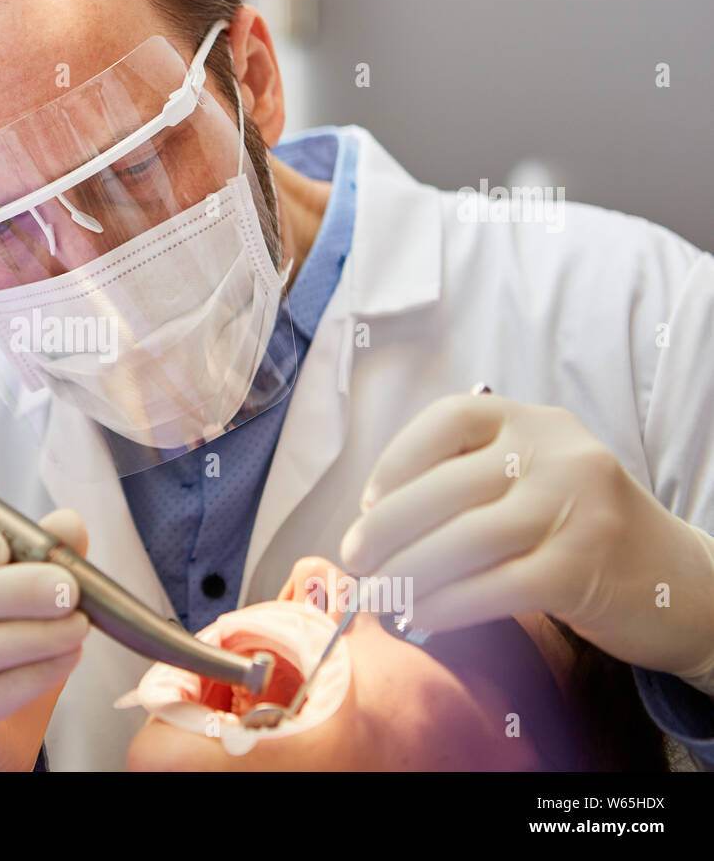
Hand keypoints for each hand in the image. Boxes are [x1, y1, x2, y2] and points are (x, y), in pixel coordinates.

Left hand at [340, 393, 713, 689]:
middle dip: (387, 528)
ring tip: (378, 596)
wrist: (680, 582)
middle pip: (447, 487)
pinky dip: (447, 604)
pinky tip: (421, 615)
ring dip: (408, 573)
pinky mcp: (582, 569)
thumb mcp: (533, 479)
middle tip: (356, 559)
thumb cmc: (579, 530)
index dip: (396, 460)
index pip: (449, 420)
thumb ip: (469, 480)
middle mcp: (557, 454)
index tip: (367, 501)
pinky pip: (495, 586)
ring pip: (466, 540)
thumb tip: (374, 518)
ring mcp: (574, 509)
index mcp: (534, 421)